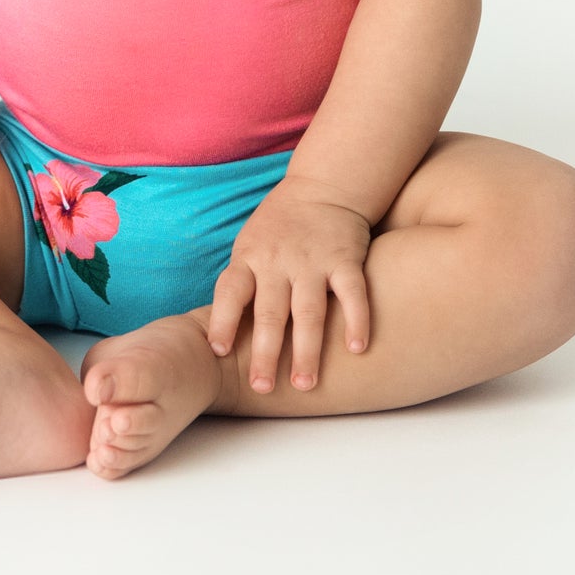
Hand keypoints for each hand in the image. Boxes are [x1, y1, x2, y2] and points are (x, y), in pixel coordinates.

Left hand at [206, 174, 373, 393]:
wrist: (322, 186)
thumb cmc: (278, 228)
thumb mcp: (249, 246)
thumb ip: (242, 284)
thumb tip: (223, 337)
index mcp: (249, 258)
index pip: (230, 291)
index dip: (222, 320)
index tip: (218, 350)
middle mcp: (278, 261)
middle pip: (269, 311)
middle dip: (264, 352)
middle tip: (262, 387)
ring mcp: (313, 260)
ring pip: (308, 311)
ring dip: (307, 349)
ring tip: (305, 384)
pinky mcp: (345, 258)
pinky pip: (352, 293)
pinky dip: (356, 320)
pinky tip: (357, 348)